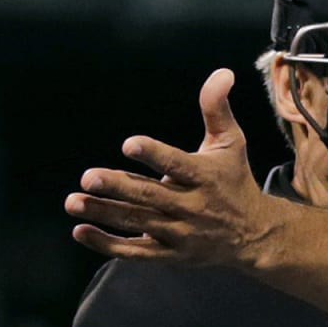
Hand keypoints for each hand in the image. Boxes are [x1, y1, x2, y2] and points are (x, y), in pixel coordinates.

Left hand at [66, 68, 287, 267]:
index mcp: (206, 177)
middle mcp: (193, 207)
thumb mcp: (231, 144)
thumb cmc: (236, 182)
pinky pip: (137, 252)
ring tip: (73, 202)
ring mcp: (181, 233)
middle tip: (88, 177)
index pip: (178, 165)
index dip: (154, 155)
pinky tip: (81, 231)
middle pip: (151, 196)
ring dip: (104, 213)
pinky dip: (108, 244)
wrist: (255, 235)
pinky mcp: (171, 254)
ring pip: (138, 222)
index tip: (129, 145)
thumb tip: (222, 72)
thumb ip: (217, 109)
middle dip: (119, 187)